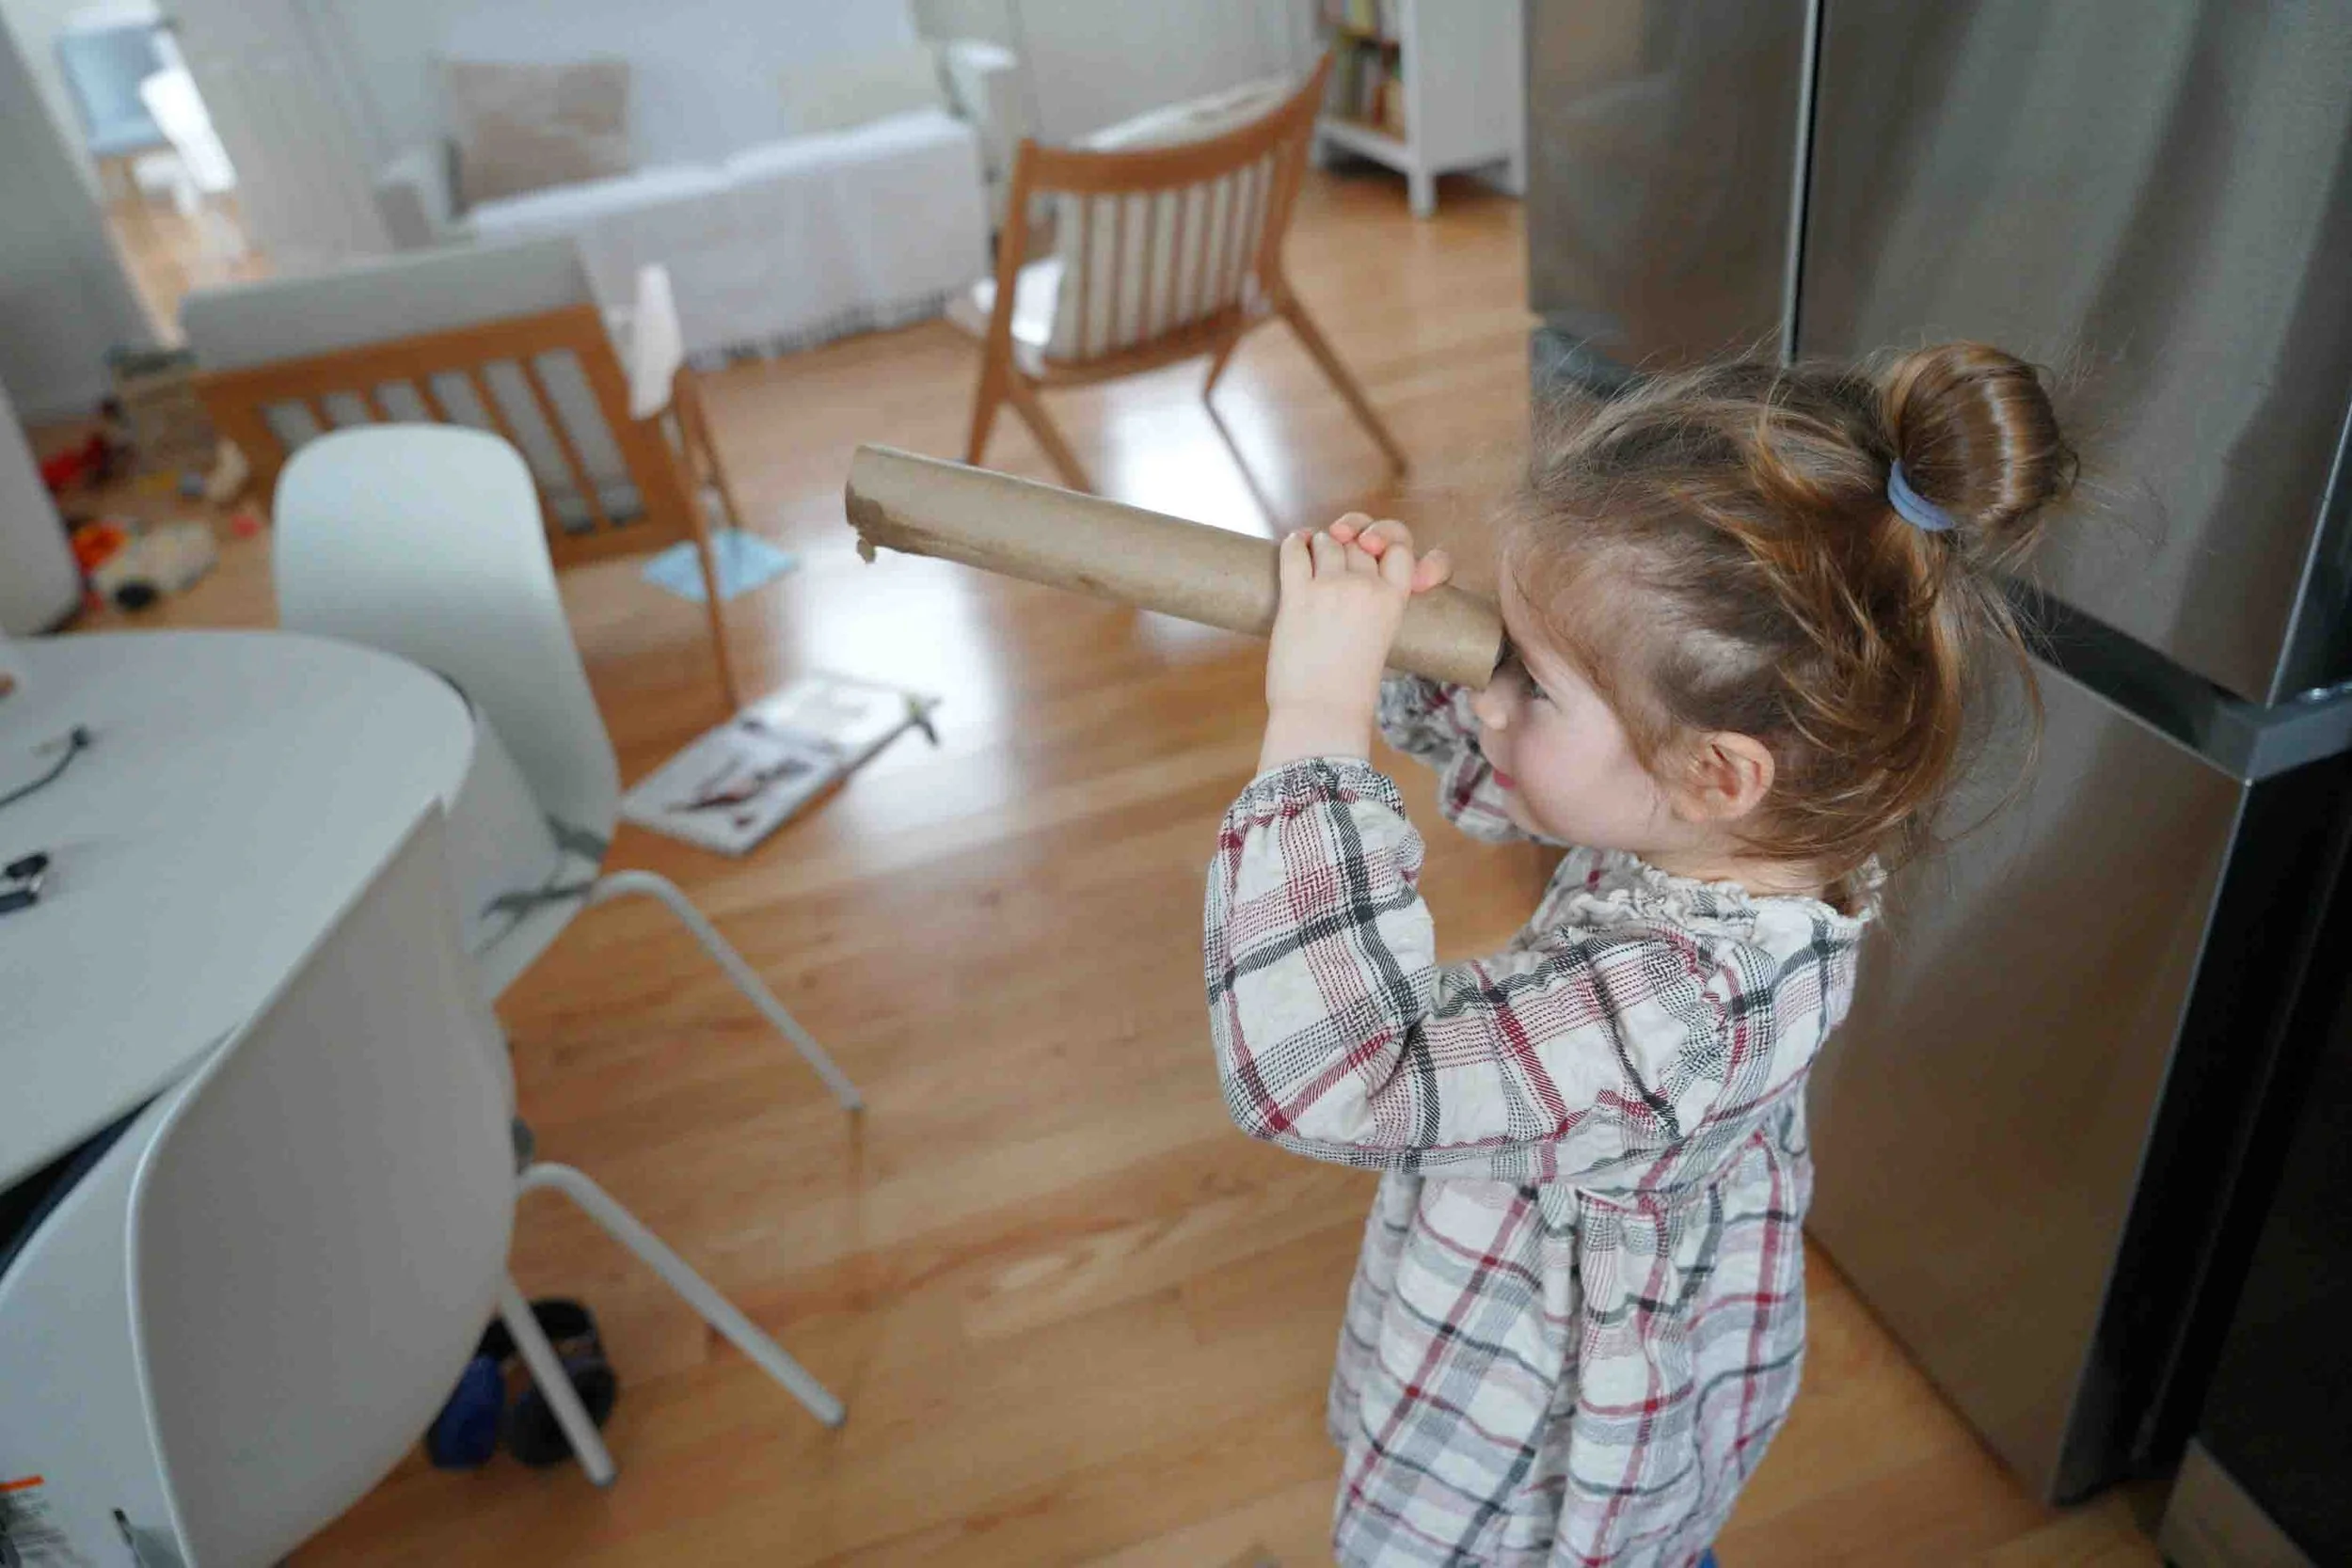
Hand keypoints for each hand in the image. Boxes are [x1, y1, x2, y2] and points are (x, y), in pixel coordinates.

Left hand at [1259, 514, 1451, 770]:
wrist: (1321, 713)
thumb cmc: (1350, 687)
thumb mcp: (1382, 640)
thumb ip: (1376, 608)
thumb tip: (1350, 575)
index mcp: (1395, 602)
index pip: (1400, 548)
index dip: (1387, 540)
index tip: (1371, 547)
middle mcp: (1366, 588)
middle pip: (1359, 543)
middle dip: (1347, 542)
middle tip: (1335, 550)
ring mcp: (1332, 588)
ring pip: (1329, 542)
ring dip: (1320, 543)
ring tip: (1312, 555)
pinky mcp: (1297, 595)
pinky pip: (1295, 551)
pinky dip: (1294, 543)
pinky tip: (1295, 545)